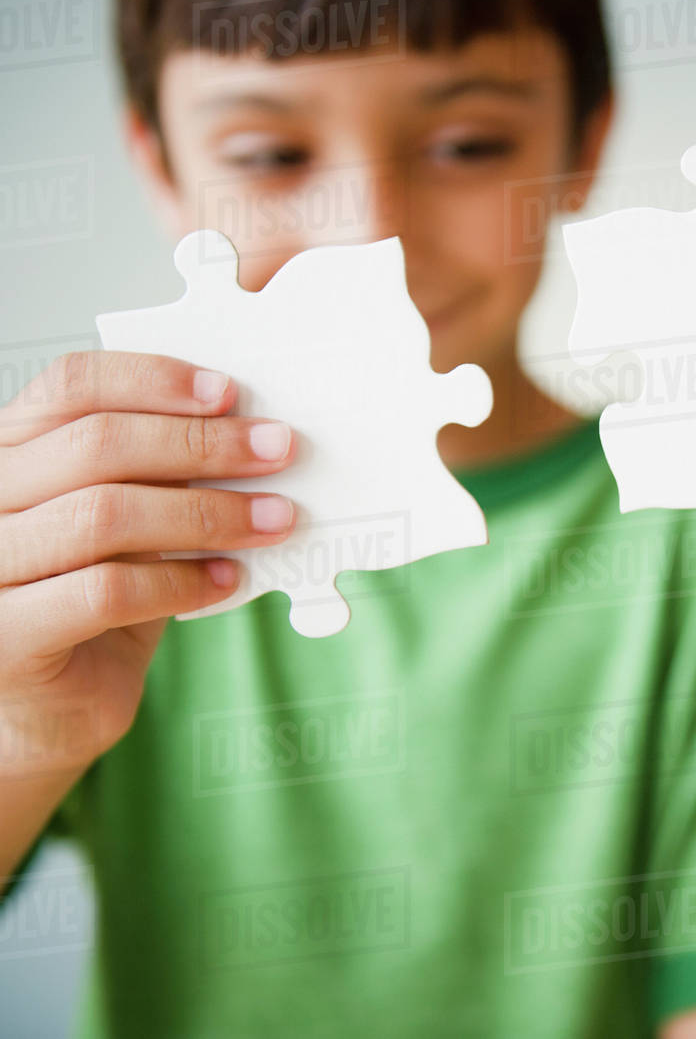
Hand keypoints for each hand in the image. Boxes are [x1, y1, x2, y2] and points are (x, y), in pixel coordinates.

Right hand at [0, 351, 297, 772]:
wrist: (44, 706)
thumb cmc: (89, 598)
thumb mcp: (123, 522)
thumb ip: (160, 477)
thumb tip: (252, 435)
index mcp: (8, 452)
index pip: (70, 386)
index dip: (153, 380)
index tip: (229, 393)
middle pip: (97, 444)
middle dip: (203, 445)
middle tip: (278, 450)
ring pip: (104, 515)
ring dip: (207, 513)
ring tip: (274, 519)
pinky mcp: (5, 637)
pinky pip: (106, 592)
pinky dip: (181, 582)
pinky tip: (227, 582)